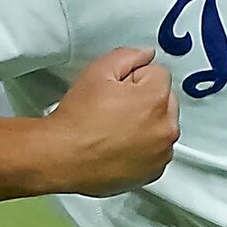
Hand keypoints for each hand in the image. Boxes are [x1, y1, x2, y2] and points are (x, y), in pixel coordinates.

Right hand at [39, 46, 178, 195]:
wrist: (62, 157)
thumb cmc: (77, 121)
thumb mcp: (98, 71)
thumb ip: (128, 55)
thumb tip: (145, 55)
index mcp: (156, 99)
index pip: (158, 73)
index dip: (134, 77)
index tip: (118, 89)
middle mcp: (165, 128)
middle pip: (165, 99)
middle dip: (145, 99)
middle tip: (116, 107)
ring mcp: (161, 153)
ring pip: (162, 125)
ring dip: (147, 123)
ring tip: (116, 127)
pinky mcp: (154, 172)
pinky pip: (157, 150)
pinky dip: (145, 147)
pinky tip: (120, 145)